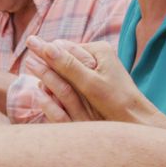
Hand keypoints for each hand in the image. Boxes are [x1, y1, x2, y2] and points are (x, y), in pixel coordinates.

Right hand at [26, 37, 165, 128]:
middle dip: (48, 64)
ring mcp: (96, 67)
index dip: (45, 53)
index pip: (63, 47)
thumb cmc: (117, 103)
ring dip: (53, 74)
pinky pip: (73, 78)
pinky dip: (63, 83)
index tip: (28, 55)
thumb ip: (67, 65)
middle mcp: (98, 55)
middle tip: (29, 67)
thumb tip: (43, 46)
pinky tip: (53, 91)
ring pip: (67, 68)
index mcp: (99, 49)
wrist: (137, 120)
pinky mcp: (95, 81)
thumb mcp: (90, 84)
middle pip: (64, 57)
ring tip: (37, 80)